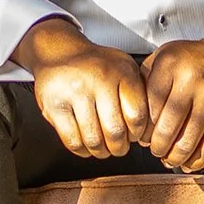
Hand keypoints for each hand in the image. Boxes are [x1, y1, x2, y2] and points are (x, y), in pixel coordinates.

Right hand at [24, 19, 151, 159]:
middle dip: (120, 148)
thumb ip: (139, 93)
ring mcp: (74, 93)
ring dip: (101, 151)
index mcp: (120, 72)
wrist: (58, 51)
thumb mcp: (123, 68)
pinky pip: (72, 140)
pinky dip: (82, 150)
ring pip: (93, 139)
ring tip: (103, 149)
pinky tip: (86, 146)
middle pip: (115, 131)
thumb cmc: (95, 65)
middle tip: (119, 148)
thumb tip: (150, 128)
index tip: (135, 136)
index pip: (137, 116)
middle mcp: (98, 80)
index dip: (138, 133)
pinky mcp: (53, 106)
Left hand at [143, 20, 203, 173]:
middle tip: (155, 150)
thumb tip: (131, 110)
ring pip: (189, 138)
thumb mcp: (165, 55)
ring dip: (176, 155)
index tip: (142, 137)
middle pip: (168, 124)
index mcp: (171, 65)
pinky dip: (199, 159)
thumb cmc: (195, 58)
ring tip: (170, 158)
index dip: (144, 127)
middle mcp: (192, 80)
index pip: (150, 105)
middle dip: (158, 145)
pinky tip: (190, 162)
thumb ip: (145, 77)